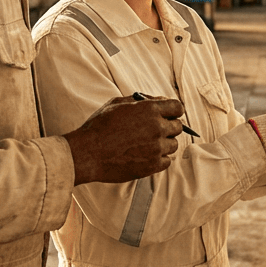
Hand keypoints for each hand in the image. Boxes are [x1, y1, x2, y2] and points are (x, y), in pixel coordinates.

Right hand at [64, 96, 184, 183]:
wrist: (88, 153)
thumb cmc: (99, 127)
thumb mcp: (116, 104)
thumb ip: (140, 100)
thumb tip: (157, 100)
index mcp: (149, 109)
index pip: (178, 107)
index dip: (173, 111)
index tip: (169, 115)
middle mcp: (157, 128)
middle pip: (178, 127)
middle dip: (168, 127)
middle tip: (153, 131)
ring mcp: (156, 148)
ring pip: (173, 145)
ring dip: (163, 144)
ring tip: (145, 145)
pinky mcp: (152, 166)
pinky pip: (167, 161)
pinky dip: (159, 159)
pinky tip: (145, 156)